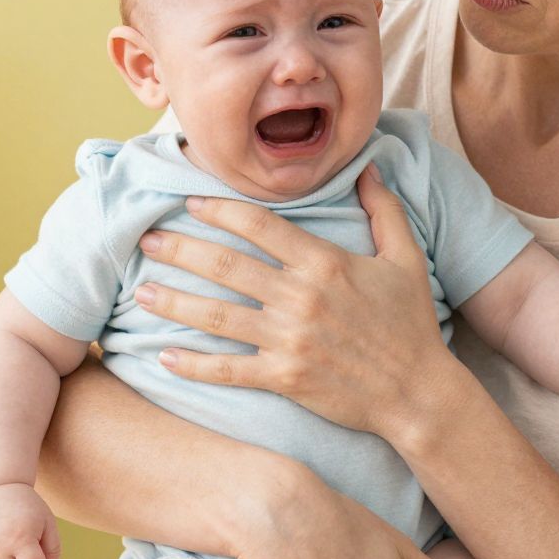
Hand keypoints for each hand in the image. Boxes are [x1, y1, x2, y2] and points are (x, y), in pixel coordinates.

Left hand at [133, 164, 452, 442]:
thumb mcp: (406, 257)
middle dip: (180, 250)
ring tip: (141, 291)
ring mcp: (289, 340)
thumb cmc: (412, 324)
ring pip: (218, 316)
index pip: (259, 225)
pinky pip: (229, 370)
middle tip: (146, 240)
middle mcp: (300, 297)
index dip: (219, 211)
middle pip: (226, 266)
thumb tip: (368, 166)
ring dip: (175, 302)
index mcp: (324, 262)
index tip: (188, 203)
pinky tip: (164, 356)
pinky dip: (194, 365)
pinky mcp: (285, 378)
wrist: (417, 392)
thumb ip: (384, 209)